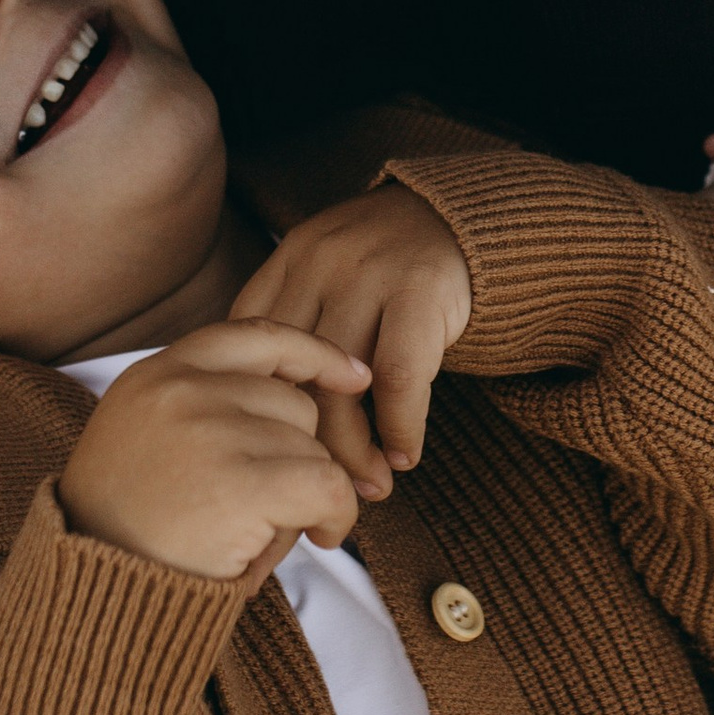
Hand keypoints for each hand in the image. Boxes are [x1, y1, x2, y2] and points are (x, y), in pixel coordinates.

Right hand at [58, 321, 372, 584]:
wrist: (95, 597)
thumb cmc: (131, 531)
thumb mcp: (154, 442)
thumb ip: (213, 407)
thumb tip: (316, 393)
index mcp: (155, 373)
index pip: (255, 335)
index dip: (312, 353)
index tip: (351, 374)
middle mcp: (179, 389)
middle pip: (294, 401)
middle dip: (296, 453)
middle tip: (257, 507)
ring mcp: (208, 431)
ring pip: (312, 445)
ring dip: (303, 492)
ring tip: (252, 530)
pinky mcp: (240, 483)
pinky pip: (328, 485)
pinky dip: (336, 515)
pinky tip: (318, 536)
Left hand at [228, 184, 471, 497]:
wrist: (463, 217)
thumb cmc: (389, 269)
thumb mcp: (327, 281)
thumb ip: (295, 332)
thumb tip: (262, 430)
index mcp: (287, 264)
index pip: (250, 356)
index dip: (259, 421)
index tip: (274, 467)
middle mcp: (318, 264)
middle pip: (291, 378)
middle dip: (304, 450)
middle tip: (320, 497)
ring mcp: (367, 274)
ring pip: (339, 387)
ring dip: (353, 451)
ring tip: (369, 486)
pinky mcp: (418, 289)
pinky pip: (399, 378)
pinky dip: (401, 427)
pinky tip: (405, 454)